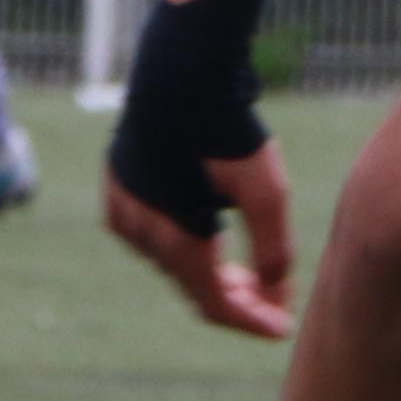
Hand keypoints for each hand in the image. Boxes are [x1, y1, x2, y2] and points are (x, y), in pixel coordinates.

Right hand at [103, 140, 295, 339]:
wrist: (182, 71)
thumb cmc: (228, 128)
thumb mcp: (266, 190)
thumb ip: (274, 250)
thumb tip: (276, 294)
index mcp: (177, 239)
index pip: (215, 304)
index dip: (251, 322)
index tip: (282, 329)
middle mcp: (142, 234)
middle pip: (193, 286)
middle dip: (236, 297)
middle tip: (272, 297)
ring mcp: (124, 211)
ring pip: (172, 261)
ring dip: (209, 270)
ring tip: (247, 269)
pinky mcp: (118, 189)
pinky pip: (151, 234)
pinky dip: (182, 243)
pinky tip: (208, 232)